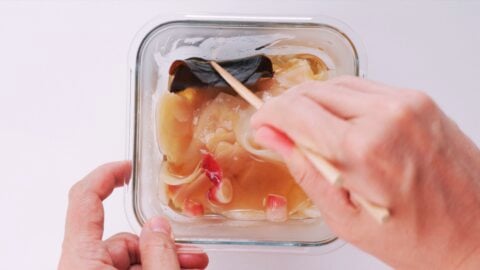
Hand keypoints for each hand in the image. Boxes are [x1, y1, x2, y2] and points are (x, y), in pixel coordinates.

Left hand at [58, 161, 208, 269]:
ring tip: (192, 265)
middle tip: (191, 253)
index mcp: (82, 260)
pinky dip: (152, 268)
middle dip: (160, 242)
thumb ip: (159, 252)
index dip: (105, 176)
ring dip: (162, 259)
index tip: (125, 167)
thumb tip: (159, 227)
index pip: (84, 200)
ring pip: (128, 257)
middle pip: (121, 237)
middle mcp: (81, 267)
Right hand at [251, 76, 479, 268]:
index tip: (261, 124)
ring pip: (337, 85)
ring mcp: (405, 102)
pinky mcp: (417, 99)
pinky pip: (364, 87)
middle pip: (313, 92)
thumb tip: (272, 138)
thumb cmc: (419, 237)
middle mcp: (386, 116)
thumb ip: (304, 169)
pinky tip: (341, 123)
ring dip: (314, 103)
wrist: (478, 232)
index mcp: (362, 150)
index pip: (296, 111)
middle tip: (281, 129)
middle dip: (288, 108)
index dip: (269, 115)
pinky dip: (342, 100)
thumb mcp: (345, 218)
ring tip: (312, 131)